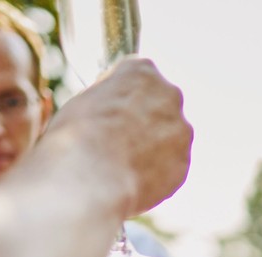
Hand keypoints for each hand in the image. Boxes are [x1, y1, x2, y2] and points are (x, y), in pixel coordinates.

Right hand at [48, 57, 192, 217]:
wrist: (91, 180)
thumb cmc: (77, 138)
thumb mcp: (82, 101)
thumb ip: (108, 98)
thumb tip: (111, 108)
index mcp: (142, 70)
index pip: (139, 77)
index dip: (124, 98)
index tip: (113, 113)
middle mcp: (169, 94)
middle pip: (160, 105)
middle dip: (145, 121)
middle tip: (121, 141)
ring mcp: (181, 130)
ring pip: (169, 137)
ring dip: (154, 147)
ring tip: (125, 165)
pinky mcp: (184, 163)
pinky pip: (171, 166)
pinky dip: (157, 173)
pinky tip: (135, 180)